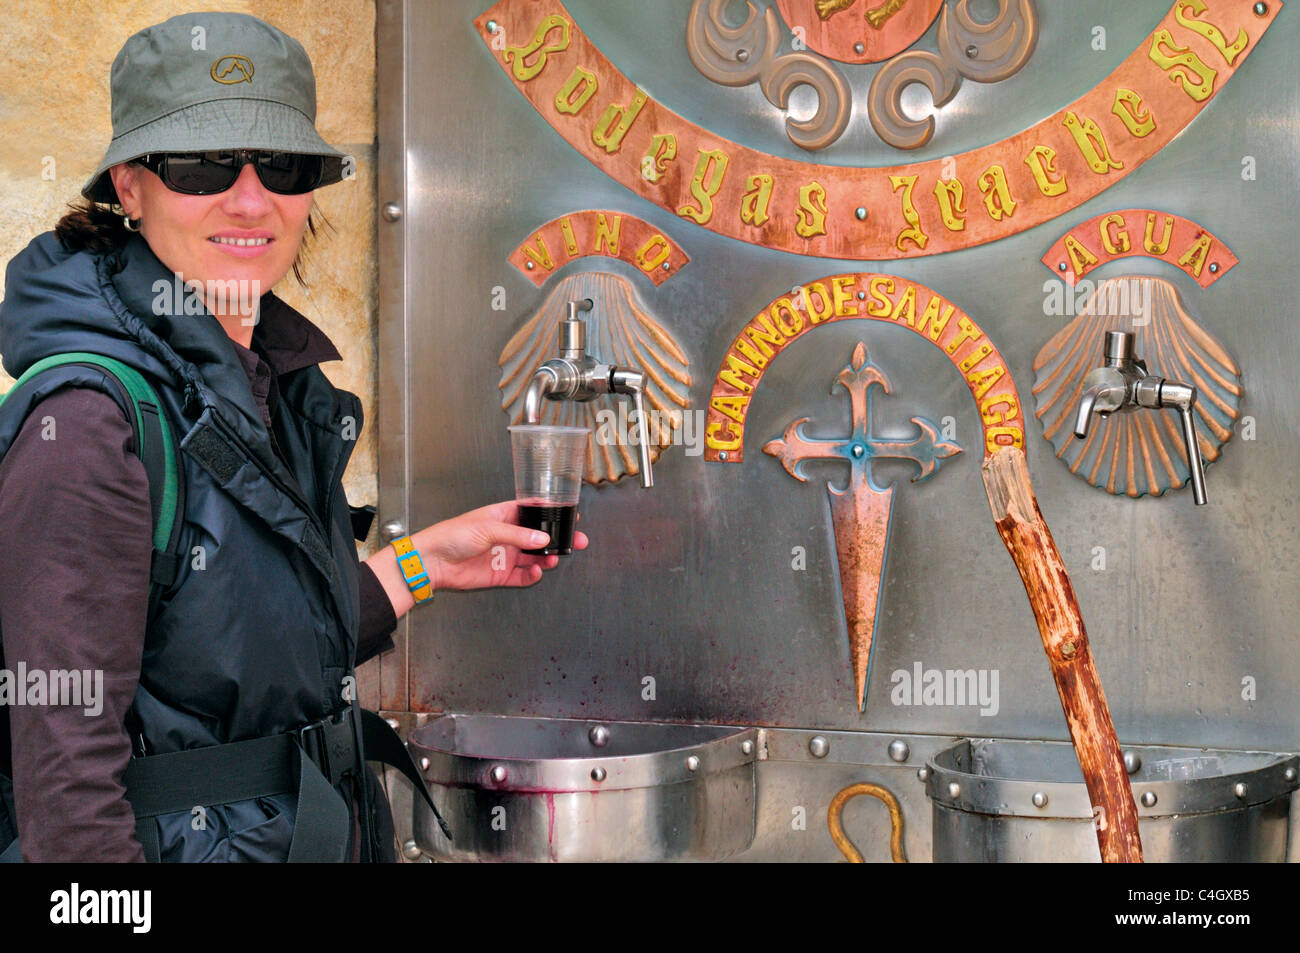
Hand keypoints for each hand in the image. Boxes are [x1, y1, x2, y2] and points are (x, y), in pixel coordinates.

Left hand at [411, 500, 588, 591]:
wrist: (434, 561)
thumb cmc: (453, 535)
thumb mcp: (488, 527)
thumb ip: (518, 534)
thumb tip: (543, 537)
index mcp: (504, 515)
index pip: (533, 512)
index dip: (552, 514)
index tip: (571, 516)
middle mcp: (508, 535)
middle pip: (539, 537)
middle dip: (558, 539)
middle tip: (576, 542)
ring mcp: (506, 555)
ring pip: (535, 556)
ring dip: (547, 558)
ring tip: (554, 558)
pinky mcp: (501, 574)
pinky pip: (523, 575)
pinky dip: (533, 575)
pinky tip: (537, 571)